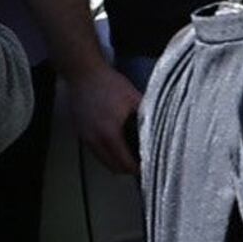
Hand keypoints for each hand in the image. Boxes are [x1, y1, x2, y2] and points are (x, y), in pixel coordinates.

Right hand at [57, 60, 141, 176]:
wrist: (83, 73)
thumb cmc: (108, 83)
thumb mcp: (134, 98)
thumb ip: (147, 116)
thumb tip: (162, 130)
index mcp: (109, 134)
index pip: (125, 163)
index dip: (139, 169)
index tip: (149, 167)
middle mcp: (94, 139)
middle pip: (113, 167)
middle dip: (128, 169)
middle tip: (142, 163)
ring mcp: (85, 137)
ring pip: (103, 161)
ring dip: (116, 162)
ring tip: (131, 155)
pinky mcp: (80, 132)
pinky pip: (95, 151)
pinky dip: (106, 152)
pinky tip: (116, 143)